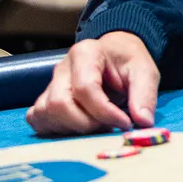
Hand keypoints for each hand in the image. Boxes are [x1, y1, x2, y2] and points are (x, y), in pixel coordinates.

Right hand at [26, 32, 158, 136]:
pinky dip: (55, 128)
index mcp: (86, 53)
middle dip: (86, 124)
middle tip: (109, 127)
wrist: (114, 54)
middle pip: (60, 104)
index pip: (85, 89)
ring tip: (97, 125)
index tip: (125, 123)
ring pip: (46, 113)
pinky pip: (37, 118)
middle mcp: (62, 68)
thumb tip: (143, 122)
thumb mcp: (145, 71)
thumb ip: (145, 95)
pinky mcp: (44, 98)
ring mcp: (50, 84)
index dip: (105, 112)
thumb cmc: (127, 62)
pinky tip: (78, 126)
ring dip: (72, 128)